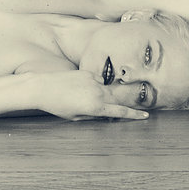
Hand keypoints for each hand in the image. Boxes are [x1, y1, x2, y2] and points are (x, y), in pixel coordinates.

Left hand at [33, 71, 151, 121]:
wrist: (43, 87)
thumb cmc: (58, 106)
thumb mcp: (76, 117)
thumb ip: (93, 116)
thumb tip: (106, 115)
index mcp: (96, 108)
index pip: (120, 112)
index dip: (134, 115)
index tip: (145, 116)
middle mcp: (98, 93)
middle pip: (117, 99)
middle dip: (121, 103)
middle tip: (120, 105)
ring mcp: (93, 81)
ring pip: (106, 89)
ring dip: (101, 94)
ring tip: (79, 97)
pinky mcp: (88, 72)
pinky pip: (97, 80)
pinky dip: (93, 85)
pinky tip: (77, 87)